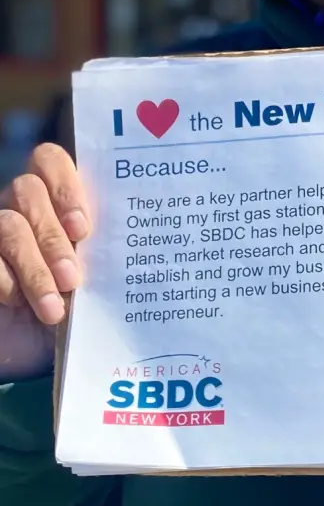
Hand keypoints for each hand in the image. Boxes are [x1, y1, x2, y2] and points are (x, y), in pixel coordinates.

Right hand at [0, 144, 88, 327]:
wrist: (40, 345)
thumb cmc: (81, 306)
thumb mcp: (98, 278)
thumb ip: (105, 254)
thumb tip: (129, 250)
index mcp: (57, 197)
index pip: (50, 160)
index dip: (64, 185)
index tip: (83, 228)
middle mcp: (24, 206)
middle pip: (28, 190)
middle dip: (52, 235)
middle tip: (73, 277)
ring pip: (9, 225)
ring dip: (34, 268)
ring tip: (55, 307)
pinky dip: (7, 281)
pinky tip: (20, 304)